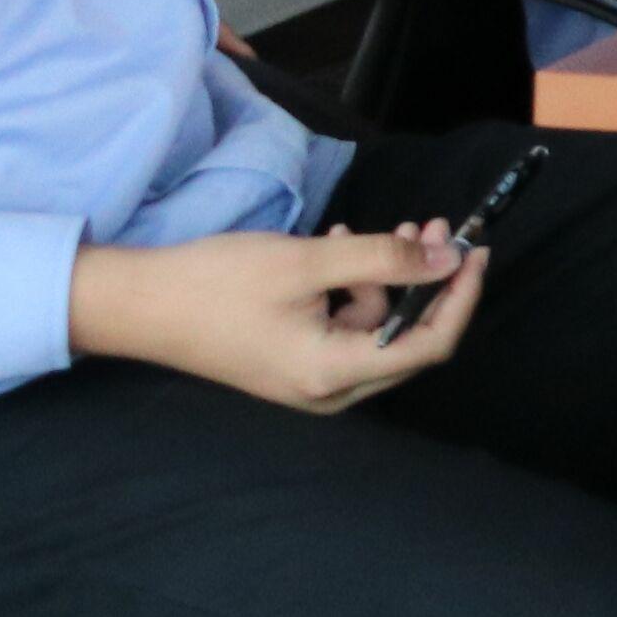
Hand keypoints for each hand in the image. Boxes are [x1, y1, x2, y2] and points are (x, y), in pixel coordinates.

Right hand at [69, 221, 480, 410]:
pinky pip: (344, 325)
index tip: (477, 251)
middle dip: (426, 279)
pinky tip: (337, 246)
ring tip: (376, 229)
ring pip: (376, 325)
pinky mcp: (293, 363)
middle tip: (432, 226)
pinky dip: (352, 286)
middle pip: (408, 339)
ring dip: (386, 275)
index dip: (461, 297)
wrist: (139, 304)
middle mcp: (327, 390)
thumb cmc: (217, 282)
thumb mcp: (308, 261)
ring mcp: (308, 381)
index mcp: (333, 374)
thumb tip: (449, 257)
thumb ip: (383, 259)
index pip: (429, 345)